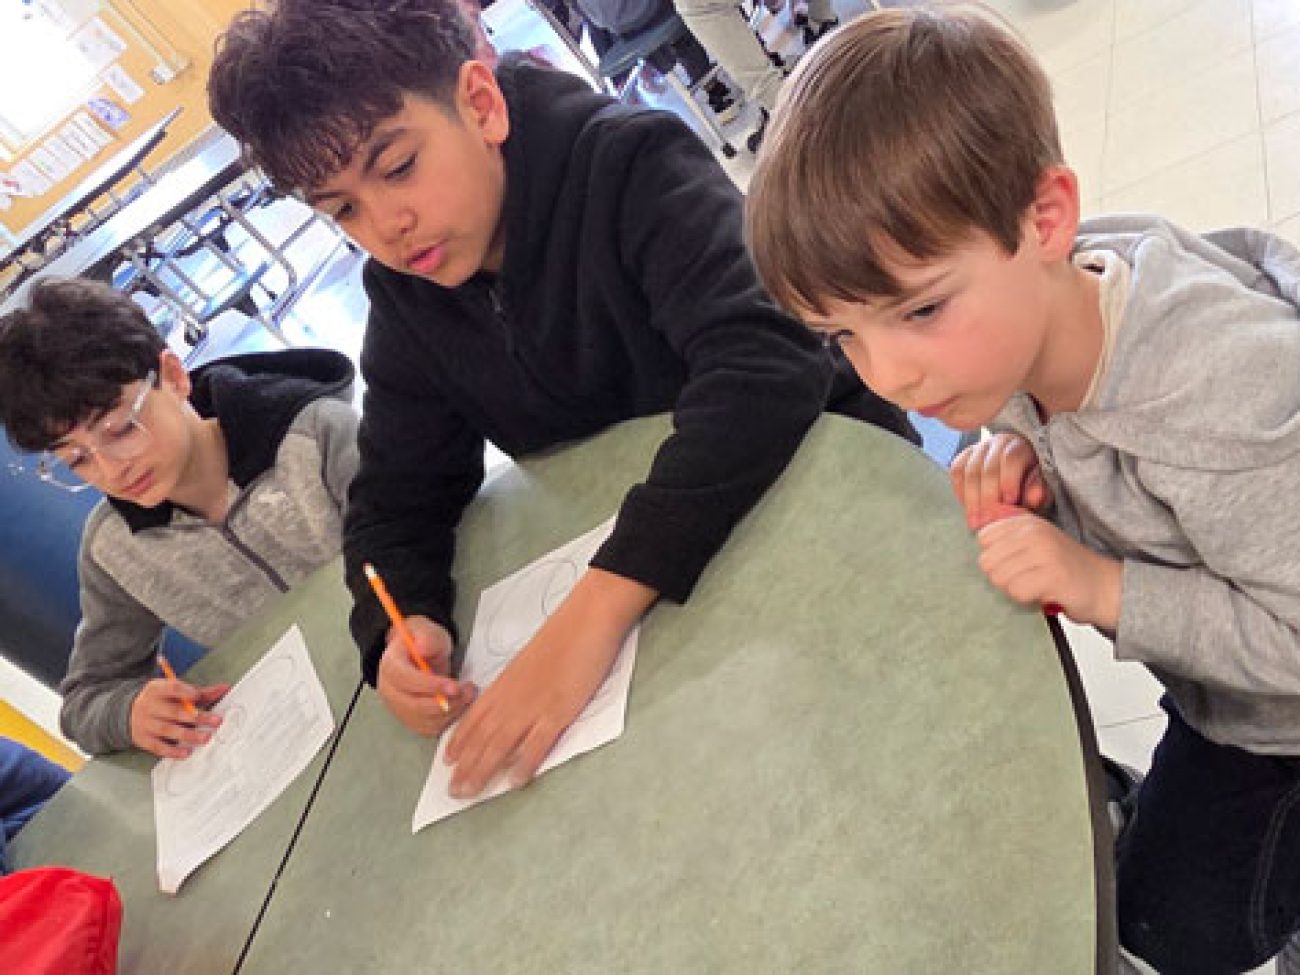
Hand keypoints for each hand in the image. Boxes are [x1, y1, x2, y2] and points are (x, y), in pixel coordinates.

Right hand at [130, 678, 227, 758]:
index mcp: (158, 689)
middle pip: (174, 712)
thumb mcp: (174, 691)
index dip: (184, 692)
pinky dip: (172, 751)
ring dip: (188, 734)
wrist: (126, 712)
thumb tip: (225, 688)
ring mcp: (145, 723)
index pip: (170, 688)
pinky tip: (187, 752)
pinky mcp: (143, 739)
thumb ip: (200, 692)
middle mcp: (150, 706)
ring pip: (168, 729)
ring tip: (206, 738)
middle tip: (216, 721)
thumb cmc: (160, 700)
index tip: (197, 696)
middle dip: (196, 717)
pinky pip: (158, 746)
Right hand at [376, 615, 474, 735]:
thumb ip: (427, 638)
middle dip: (445, 702)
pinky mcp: (410, 720)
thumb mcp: (427, 630)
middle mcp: (390, 691)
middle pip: (414, 706)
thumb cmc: (422, 642)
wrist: (418, 653)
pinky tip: (459, 705)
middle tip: (467, 691)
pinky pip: (429, 728)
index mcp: (390, 666)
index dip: (431, 686)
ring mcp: (398, 708)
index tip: (454, 686)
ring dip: (450, 711)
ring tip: (467, 694)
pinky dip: (447, 720)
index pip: (406, 680)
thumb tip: (423, 648)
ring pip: (424, 720)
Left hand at [444, 568, 654, 797]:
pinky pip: (537, 743)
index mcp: (505, 683)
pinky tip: (515, 781)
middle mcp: (513, 697)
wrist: (586, 619)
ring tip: (469, 793)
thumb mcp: (531, 660)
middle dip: (465, 766)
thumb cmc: (564, 636)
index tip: (447, 761)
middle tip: (453, 791)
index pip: (474, 718)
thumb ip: (519, 683)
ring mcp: (534, 705)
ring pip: (500, 744)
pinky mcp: (558, 710)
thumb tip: (513, 702)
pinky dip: (524, 764)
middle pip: (482, 737)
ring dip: (482, 771)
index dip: (459, 741)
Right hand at [951, 433, 1051, 529]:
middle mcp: (998, 442)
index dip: (1008, 480)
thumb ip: (1039, 489)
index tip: (1009, 502)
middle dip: (987, 496)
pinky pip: (956, 471)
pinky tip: (966, 506)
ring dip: (971, 499)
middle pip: (987, 467)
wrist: (1020, 475)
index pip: (1010, 458)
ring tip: (975, 521)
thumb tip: (1033, 496)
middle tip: (988, 519)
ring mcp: (978, 448)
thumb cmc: (1032, 482)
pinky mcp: (964, 456)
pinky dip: (959, 490)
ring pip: (968, 470)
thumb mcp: (1042, 486)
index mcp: (1020, 445)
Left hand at [977, 512, 1120, 628]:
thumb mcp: (1034, 544)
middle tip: (1028, 578)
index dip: (997, 558)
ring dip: (1017, 589)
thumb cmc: (1064, 569)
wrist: (1105, 586)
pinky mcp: (1052, 575)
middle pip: (987, 562)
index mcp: (1026, 522)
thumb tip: (976, 548)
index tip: (1018, 563)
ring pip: (1000, 578)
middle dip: (1004, 578)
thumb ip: (1006, 540)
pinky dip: (1028, 599)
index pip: (983, 539)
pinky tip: (1045, 593)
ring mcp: (1044, 552)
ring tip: (1038, 585)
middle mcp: (1034, 532)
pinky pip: (1017, 592)